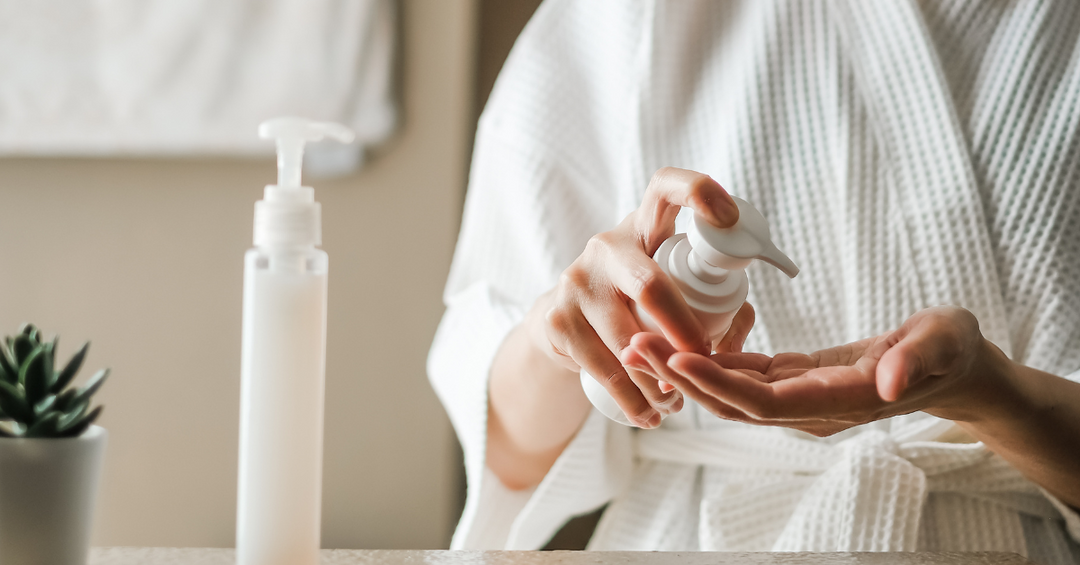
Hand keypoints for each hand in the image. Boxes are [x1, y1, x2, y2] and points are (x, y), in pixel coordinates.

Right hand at [526, 167, 740, 427]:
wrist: (564, 324)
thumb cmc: (636, 300)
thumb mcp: (671, 284)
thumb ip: (717, 300)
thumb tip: (737, 332)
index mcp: (644, 226)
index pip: (666, 188)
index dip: (698, 193)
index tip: (728, 218)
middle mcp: (607, 246)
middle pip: (651, 285)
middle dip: (682, 331)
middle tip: (704, 362)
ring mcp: (576, 282)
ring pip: (627, 339)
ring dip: (659, 380)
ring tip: (677, 403)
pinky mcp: (557, 320)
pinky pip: (603, 367)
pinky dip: (631, 398)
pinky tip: (647, 414)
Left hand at [622, 305, 1011, 435]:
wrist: (953, 368)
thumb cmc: (951, 349)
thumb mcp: (945, 341)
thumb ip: (918, 358)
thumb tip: (891, 381)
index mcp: (842, 399)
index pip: (768, 401)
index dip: (721, 383)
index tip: (678, 357)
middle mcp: (813, 407)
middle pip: (735, 401)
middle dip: (684, 376)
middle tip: (636, 346)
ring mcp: (802, 397)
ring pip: (732, 392)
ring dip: (686, 371)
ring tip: (641, 345)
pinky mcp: (796, 381)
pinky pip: (744, 378)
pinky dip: (710, 362)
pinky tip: (678, 343)